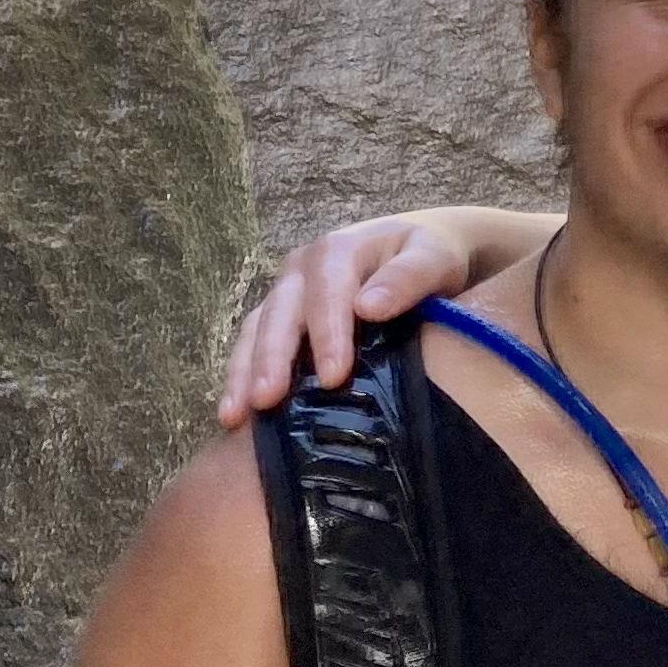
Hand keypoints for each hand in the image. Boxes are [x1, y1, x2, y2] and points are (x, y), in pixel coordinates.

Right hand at [217, 219, 487, 422]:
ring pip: (256, 330)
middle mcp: (302, 270)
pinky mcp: (279, 318)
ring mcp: (286, 294)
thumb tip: (370, 307)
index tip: (332, 377)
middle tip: (267, 401)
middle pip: (280, 313)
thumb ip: (409, 277)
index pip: (328, 293)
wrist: (417, 251)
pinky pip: (252, 345)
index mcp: (338, 251)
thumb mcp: (433, 257)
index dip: (327, 335)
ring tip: (236, 415)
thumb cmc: (431, 257)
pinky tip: (234, 415)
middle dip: (272, 358)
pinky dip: (240, 378)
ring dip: (243, 372)